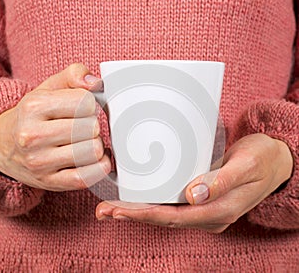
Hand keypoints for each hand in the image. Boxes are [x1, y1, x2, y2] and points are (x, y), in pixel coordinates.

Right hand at [0, 63, 110, 190]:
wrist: (3, 147)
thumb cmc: (33, 116)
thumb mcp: (48, 88)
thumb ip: (74, 74)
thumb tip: (95, 83)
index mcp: (34, 107)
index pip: (86, 103)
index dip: (91, 105)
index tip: (83, 109)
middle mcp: (33, 136)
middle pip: (91, 128)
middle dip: (93, 126)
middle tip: (83, 127)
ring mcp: (40, 162)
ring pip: (93, 152)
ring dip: (96, 147)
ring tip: (85, 143)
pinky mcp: (50, 182)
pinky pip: (87, 177)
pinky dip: (99, 167)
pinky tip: (94, 160)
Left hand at [96, 134, 292, 231]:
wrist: (274, 159)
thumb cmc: (262, 159)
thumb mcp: (246, 165)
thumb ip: (222, 181)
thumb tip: (193, 196)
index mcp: (219, 211)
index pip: (174, 217)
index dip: (144, 214)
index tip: (119, 210)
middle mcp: (209, 215)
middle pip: (164, 219)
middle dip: (133, 215)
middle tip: (104, 210)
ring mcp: (205, 209)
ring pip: (166, 214)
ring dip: (138, 211)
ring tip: (112, 207)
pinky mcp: (202, 199)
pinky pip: (172, 205)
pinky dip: (152, 203)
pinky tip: (137, 199)